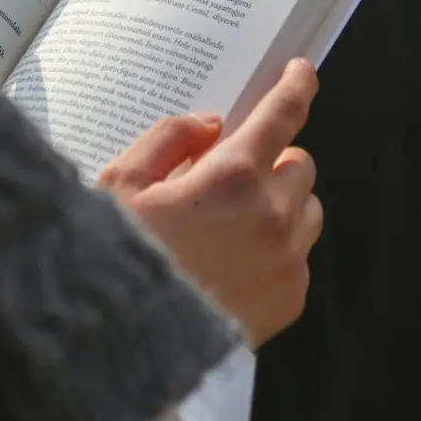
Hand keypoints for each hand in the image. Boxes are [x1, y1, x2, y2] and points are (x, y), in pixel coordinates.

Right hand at [99, 59, 322, 347]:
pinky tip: (234, 263)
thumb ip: (167, 138)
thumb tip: (210, 126)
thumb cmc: (113, 260)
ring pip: (307, 210)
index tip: (301, 73)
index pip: (283, 114)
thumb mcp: (120, 184)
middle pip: (301, 163)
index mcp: (232, 176)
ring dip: (281, 204)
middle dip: (273, 161)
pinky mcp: (290, 299)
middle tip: (231, 177)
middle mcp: (272, 215)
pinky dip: (277, 250)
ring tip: (233, 224)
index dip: (297, 86)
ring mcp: (287, 260)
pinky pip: (299, 258)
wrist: (124, 347)